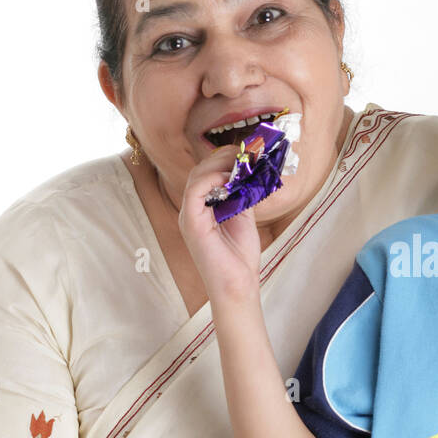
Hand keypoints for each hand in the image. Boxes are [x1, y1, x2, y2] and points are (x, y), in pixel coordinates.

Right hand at [177, 148, 263, 300]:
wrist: (237, 284)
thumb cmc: (240, 256)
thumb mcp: (244, 216)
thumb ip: (242, 193)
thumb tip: (249, 170)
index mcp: (203, 207)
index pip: (207, 173)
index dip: (224, 159)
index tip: (247, 153)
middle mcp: (193, 209)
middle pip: (200, 170)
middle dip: (223, 157)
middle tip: (246, 153)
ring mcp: (189, 215)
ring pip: (196, 176)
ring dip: (220, 164)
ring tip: (241, 162)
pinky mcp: (190, 222)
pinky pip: (195, 191)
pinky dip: (212, 179)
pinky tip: (231, 178)